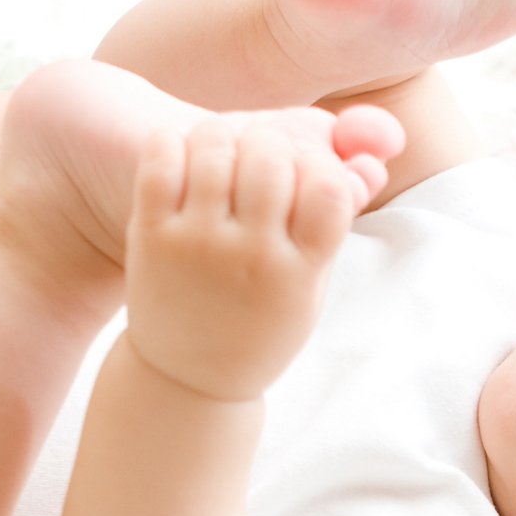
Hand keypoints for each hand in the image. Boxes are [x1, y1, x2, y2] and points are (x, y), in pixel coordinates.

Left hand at [123, 108, 397, 401]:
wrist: (186, 380)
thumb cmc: (260, 325)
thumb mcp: (310, 286)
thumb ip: (331, 223)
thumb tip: (365, 156)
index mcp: (299, 272)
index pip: (329, 187)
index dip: (323, 164)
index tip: (307, 173)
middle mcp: (250, 257)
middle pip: (272, 158)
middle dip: (273, 143)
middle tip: (263, 155)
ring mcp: (196, 244)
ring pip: (216, 148)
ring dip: (227, 135)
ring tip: (227, 150)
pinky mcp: (151, 235)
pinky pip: (160, 159)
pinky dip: (176, 142)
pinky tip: (188, 156)